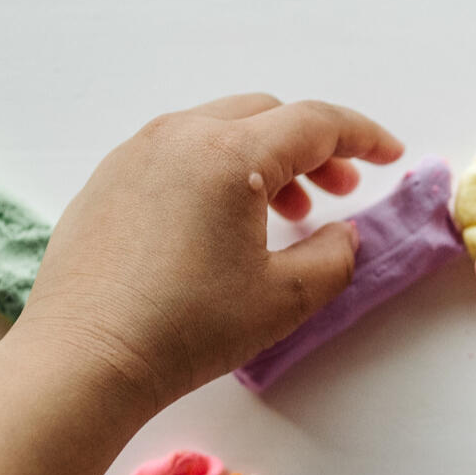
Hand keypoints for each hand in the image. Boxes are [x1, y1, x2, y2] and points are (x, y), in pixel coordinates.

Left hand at [18, 94, 403, 417]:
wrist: (85, 358)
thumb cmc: (188, 329)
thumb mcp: (284, 299)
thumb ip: (333, 257)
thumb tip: (343, 233)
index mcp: (229, 154)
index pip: (314, 123)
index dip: (363, 135)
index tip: (390, 154)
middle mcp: (180, 135)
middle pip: (266, 116)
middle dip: (313, 146)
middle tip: (341, 188)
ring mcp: (136, 153)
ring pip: (220, 130)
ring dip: (265, 159)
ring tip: (287, 211)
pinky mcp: (108, 181)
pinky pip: (179, 154)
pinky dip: (218, 171)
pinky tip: (224, 223)